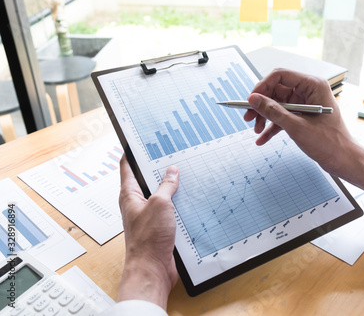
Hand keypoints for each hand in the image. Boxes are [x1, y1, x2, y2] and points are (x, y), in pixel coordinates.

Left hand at [117, 155, 178, 307]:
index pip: (128, 166)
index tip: (141, 140)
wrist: (152, 269)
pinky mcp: (160, 226)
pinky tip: (190, 197)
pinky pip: (170, 209)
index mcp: (130, 195)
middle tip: (171, 154)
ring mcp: (149, 215)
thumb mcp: (160, 204)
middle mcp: (138, 203)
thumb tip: (172, 171)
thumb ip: (166, 186)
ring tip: (184, 173)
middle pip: (147, 179)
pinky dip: (178, 202)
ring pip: (161, 194)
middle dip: (159, 167)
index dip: (133, 152)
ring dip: (171, 186)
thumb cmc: (148, 240)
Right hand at [244, 68, 363, 193]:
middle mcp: (309, 91)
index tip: (250, 100)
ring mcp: (306, 104)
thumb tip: (254, 99)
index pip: (281, 75)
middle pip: (277, 90)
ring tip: (255, 130)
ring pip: (278, 104)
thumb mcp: (296, 127)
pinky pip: (283, 116)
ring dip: (265, 117)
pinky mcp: (303, 116)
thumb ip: (273, 111)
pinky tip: (262, 138)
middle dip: (261, 105)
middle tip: (248, 117)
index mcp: (313, 85)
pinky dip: (272, 126)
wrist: (344, 161)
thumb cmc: (329, 143)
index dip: (262, 86)